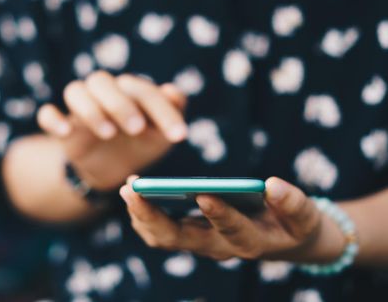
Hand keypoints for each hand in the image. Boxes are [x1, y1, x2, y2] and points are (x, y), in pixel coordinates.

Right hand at [36, 71, 187, 189]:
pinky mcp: (61, 125)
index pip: (144, 91)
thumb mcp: (161, 135)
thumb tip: (174, 92)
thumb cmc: (140, 144)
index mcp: (130, 91)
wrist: (111, 167)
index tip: (179, 136)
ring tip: (109, 133)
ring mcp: (80, 108)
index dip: (163, 110)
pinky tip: (64, 132)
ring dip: (91, 109)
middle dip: (121, 104)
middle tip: (137, 129)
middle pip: (103, 82)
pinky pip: (47, 114)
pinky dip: (53, 119)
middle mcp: (103, 93)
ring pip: (75, 91)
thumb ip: (171, 113)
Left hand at [120, 176, 347, 262]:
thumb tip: (273, 184)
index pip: (233, 231)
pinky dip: (144, 214)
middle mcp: (218, 247)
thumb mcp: (303, 215)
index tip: (204, 192)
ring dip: (142, 215)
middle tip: (132, 190)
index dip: (220, 214)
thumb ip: (293, 203)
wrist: (283, 241)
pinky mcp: (190, 236)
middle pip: (180, 239)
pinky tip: (135, 191)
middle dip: (153, 216)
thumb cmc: (293, 225)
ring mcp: (201, 243)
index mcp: (250, 242)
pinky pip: (160, 232)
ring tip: (128, 187)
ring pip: (163, 238)